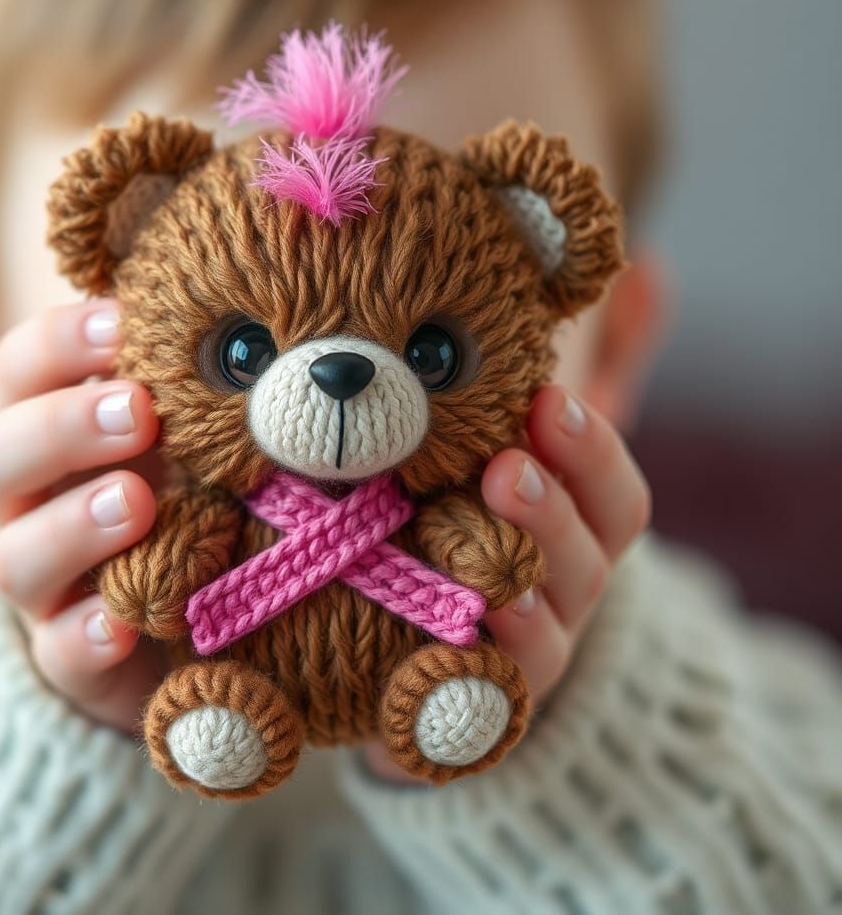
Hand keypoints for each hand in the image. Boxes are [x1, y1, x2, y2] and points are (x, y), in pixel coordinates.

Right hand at [0, 300, 163, 731]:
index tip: (125, 323)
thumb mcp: (145, 407)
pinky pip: (62, 652)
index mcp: (47, 428)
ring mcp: (49, 583)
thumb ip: (100, 339)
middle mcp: (32, 502)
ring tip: (137, 503)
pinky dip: (87, 636)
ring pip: (18, 557)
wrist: (163, 608)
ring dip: (73, 526)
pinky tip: (125, 620)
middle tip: (140, 412)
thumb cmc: (158, 481)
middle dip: (63, 427)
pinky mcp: (77, 655)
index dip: (59, 344)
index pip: (19, 371)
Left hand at [365, 384, 649, 779]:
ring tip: (480, 549)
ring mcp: (536, 652)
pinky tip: (463, 624)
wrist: (415, 657)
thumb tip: (511, 328)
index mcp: (578, 532)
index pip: (613, 493)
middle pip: (590, 552)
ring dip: (520, 579)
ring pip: (549, 619)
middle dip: (550, 505)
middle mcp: (567, 591)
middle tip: (505, 465)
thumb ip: (488, 424)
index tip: (547, 398)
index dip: (589, 448)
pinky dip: (487, 655)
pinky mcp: (488, 701)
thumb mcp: (471, 475)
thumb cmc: (451, 534)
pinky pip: (499, 685)